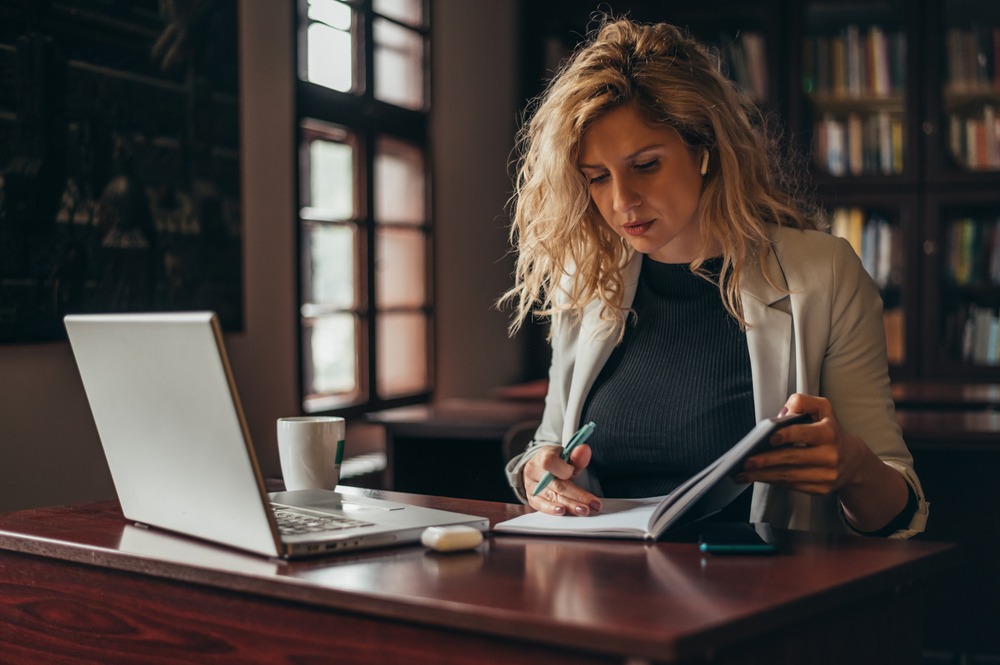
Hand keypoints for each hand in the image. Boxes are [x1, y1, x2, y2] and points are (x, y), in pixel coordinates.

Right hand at [523, 444, 601, 515]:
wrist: (542, 469)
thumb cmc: (557, 462)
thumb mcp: (567, 456)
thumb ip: (577, 455)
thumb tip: (584, 449)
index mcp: (542, 456)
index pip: (550, 462)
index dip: (562, 469)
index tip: (572, 472)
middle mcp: (534, 471)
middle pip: (556, 485)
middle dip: (576, 495)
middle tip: (593, 503)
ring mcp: (532, 486)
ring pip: (552, 497)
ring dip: (570, 505)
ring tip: (584, 510)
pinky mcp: (532, 499)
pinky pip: (543, 506)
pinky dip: (554, 510)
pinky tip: (564, 512)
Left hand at [736, 393, 870, 494]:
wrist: (852, 459)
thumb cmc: (828, 429)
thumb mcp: (822, 408)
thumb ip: (802, 402)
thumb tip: (782, 413)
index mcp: (829, 433)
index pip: (805, 433)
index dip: (787, 436)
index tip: (769, 438)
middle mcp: (830, 455)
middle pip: (792, 458)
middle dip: (766, 460)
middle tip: (746, 462)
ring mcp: (826, 475)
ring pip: (789, 476)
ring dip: (763, 475)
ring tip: (742, 474)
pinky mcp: (821, 489)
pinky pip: (792, 485)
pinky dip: (772, 481)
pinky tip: (758, 478)